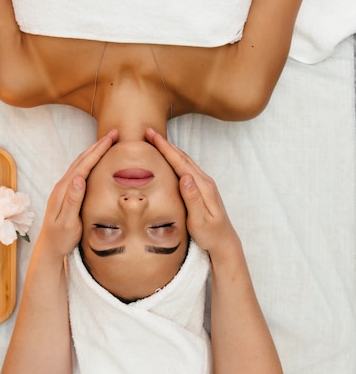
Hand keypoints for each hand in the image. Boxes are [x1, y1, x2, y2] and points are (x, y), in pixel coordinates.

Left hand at [36, 130, 117, 258]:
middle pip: (82, 159)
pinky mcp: (67, 192)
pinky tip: (97, 161)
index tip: (111, 138)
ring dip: (94, 151)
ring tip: (108, 142)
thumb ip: (72, 200)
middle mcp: (63, 185)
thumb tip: (78, 178)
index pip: (84, 165)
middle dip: (98, 145)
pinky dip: (90, 161)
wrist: (49, 248)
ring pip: (81, 163)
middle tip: (114, 133)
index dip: (98, 150)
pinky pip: (81, 171)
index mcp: (64, 190)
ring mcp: (64, 188)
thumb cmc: (60, 238)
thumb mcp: (67, 222)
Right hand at [145, 128, 239, 259]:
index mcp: (203, 186)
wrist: (224, 242)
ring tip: (155, 140)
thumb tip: (185, 177)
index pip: (181, 163)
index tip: (152, 135)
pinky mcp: (201, 187)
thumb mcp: (200, 220)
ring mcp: (204, 183)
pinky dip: (175, 158)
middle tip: (149, 131)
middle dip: (165, 143)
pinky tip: (168, 157)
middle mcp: (204, 181)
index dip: (165, 148)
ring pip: (184, 160)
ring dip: (170, 149)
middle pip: (182, 157)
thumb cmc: (210, 234)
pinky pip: (186, 167)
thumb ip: (193, 199)